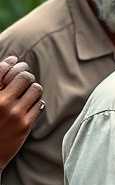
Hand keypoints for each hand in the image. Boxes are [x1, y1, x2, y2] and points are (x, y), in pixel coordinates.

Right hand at [0, 56, 44, 170]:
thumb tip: (13, 59)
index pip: (3, 68)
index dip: (12, 64)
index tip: (16, 63)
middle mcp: (0, 102)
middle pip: (24, 77)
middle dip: (25, 77)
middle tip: (23, 81)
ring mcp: (13, 114)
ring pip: (35, 89)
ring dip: (32, 89)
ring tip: (26, 94)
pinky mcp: (25, 125)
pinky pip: (40, 104)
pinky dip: (36, 103)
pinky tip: (28, 106)